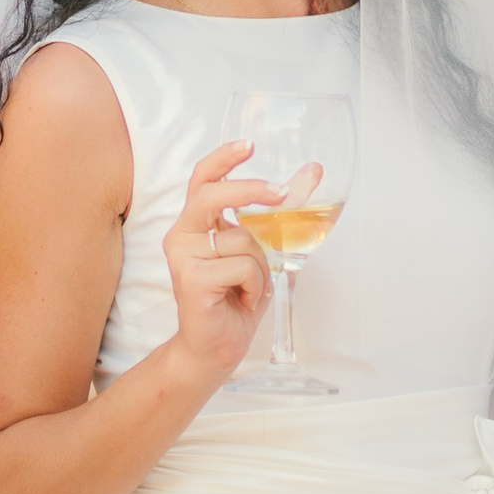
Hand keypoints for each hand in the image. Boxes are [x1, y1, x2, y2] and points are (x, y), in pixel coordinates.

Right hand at [160, 140, 278, 384]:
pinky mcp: (191, 279)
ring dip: (260, 267)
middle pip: (212, 195)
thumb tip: (312, 172)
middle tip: (281, 193)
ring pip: (243, 239)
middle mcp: (182, 234)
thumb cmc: (235, 299)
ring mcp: (183, 257)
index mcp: (195, 224)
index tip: (250, 144)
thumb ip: (276, 213)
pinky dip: (255, 286)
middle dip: (251, 190)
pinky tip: (240, 300)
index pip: (202, 179)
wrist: (215, 349)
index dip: (224, 158)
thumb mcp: (261, 251)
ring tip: (246, 288)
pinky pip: (244, 267)